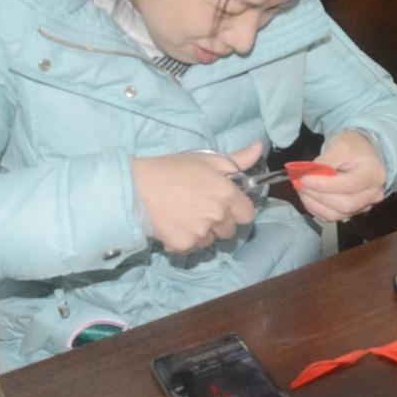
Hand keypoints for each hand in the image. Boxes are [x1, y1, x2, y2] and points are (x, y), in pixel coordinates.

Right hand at [132, 142, 260, 253]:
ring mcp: (201, 232)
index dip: (237, 210)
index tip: (225, 205)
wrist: (137, 187)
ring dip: (202, 233)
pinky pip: (192, 248)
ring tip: (184, 216)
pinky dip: (185, 241)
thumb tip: (259, 148)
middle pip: (230, 230)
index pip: (248, 214)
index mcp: (226, 193)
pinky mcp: (184, 245)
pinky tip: (174, 225)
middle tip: (200, 208)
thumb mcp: (206, 160)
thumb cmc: (172, 170)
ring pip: (211, 240)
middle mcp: (218, 215)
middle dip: (219, 223)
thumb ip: (237, 160)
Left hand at [296, 131, 386, 221]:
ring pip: (337, 215)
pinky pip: (332, 218)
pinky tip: (308, 197)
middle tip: (300, 184)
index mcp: (375, 174)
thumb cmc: (353, 147)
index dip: (325, 185)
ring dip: (315, 204)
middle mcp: (374, 194)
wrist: (362, 154)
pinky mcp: (353, 213)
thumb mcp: (341, 146)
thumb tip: (309, 175)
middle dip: (319, 196)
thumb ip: (326, 161)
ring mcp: (365, 206)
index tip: (305, 178)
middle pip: (345, 204)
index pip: (350, 185)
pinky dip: (316, 210)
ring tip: (301, 190)